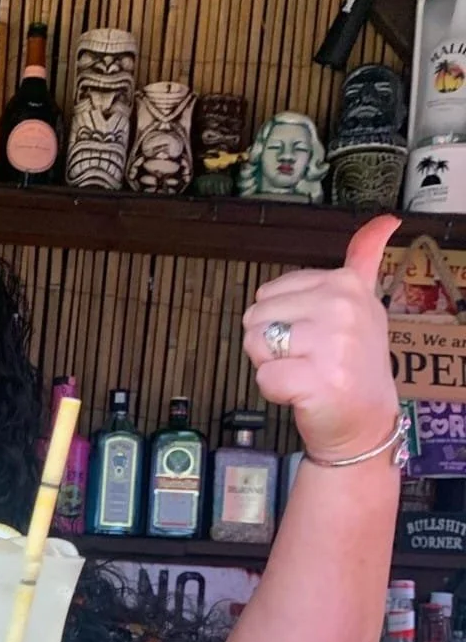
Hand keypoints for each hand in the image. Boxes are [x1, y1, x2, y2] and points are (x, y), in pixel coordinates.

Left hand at [242, 214, 401, 460]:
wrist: (365, 422)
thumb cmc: (352, 363)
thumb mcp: (362, 304)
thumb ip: (364, 260)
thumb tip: (385, 219)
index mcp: (347, 284)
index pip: (270, 292)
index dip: (281, 319)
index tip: (315, 336)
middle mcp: (343, 308)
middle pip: (256, 315)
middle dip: (271, 342)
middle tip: (307, 359)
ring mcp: (333, 344)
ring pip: (255, 343)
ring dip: (270, 365)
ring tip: (304, 374)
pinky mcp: (318, 380)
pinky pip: (263, 376)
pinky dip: (273, 390)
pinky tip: (301, 393)